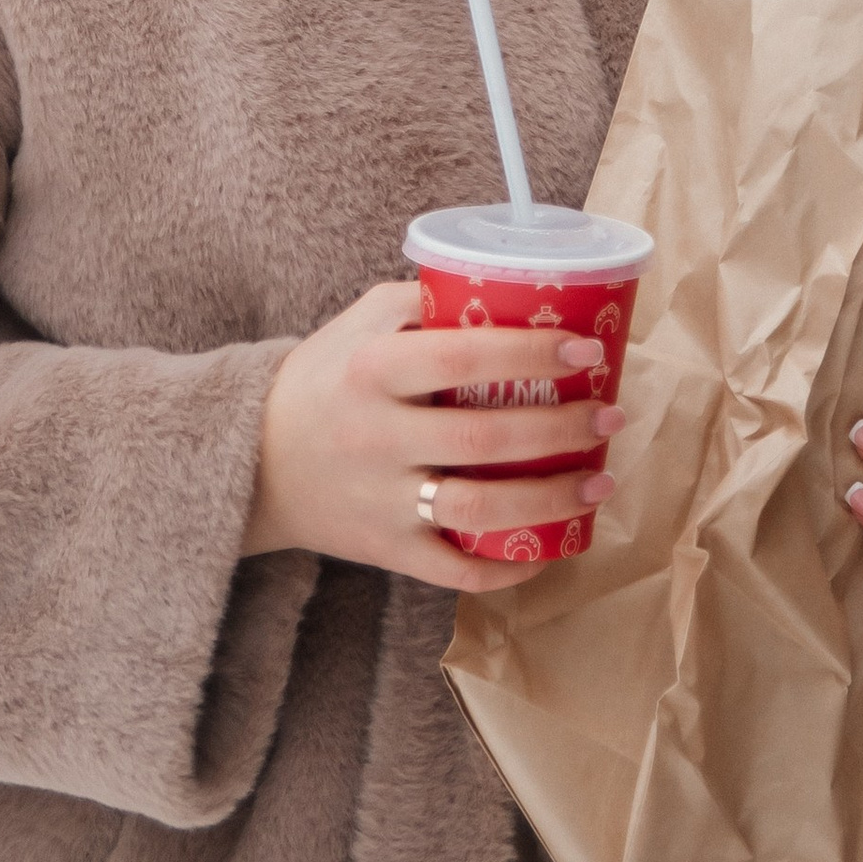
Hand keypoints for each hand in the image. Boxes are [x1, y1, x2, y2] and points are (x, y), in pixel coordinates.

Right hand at [242, 279, 622, 592]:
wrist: (251, 459)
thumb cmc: (323, 377)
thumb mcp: (360, 321)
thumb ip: (424, 302)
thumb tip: (511, 289)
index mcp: (372, 371)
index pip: (463, 358)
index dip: (531, 353)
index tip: (585, 349)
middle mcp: (377, 438)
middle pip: (485, 440)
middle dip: (562, 429)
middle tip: (610, 414)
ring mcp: (382, 502)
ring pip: (479, 513)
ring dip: (552, 500)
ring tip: (600, 481)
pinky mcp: (385, 551)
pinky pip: (456, 572)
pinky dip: (509, 567)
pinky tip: (553, 547)